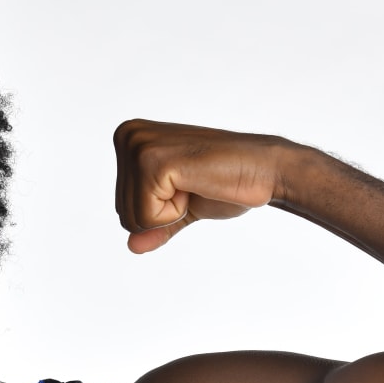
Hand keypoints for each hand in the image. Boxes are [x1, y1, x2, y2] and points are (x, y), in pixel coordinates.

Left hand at [113, 119, 287, 252]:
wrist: (262, 171)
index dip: (159, 212)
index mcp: (128, 138)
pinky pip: (146, 217)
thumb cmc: (225, 183)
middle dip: (163, 214)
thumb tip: (131, 247)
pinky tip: (195, 185)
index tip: (187, 185)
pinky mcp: (152, 162)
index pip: (121, 208)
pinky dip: (175, 212)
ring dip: (170, 212)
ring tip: (194, 183)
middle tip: (193, 185)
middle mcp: (127, 135)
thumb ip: (154, 226)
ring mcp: (138, 146)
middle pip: (123, 214)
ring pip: (133, 219)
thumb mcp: (181, 208)